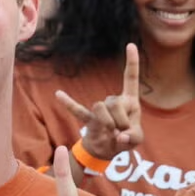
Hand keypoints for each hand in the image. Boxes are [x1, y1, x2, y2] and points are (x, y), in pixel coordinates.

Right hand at [53, 43, 143, 163]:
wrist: (108, 150)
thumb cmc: (125, 139)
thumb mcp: (136, 140)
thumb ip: (132, 137)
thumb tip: (119, 136)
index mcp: (130, 101)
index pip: (130, 78)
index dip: (132, 62)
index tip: (130, 45)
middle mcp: (114, 101)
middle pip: (114, 101)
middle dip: (121, 120)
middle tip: (123, 133)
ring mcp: (100, 109)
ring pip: (100, 108)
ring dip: (108, 123)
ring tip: (112, 134)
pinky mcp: (88, 118)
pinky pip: (77, 110)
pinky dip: (69, 103)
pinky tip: (59, 94)